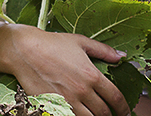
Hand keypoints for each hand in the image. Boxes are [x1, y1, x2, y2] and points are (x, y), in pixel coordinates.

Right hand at [8, 26, 130, 115]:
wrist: (25, 51)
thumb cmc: (52, 44)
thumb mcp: (81, 42)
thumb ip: (103, 51)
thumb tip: (121, 57)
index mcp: (92, 75)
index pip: (115, 97)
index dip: (123, 107)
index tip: (125, 111)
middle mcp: (81, 91)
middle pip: (103, 112)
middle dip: (111, 115)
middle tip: (113, 115)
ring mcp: (67, 101)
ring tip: (97, 115)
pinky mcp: (53, 107)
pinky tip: (80, 114)